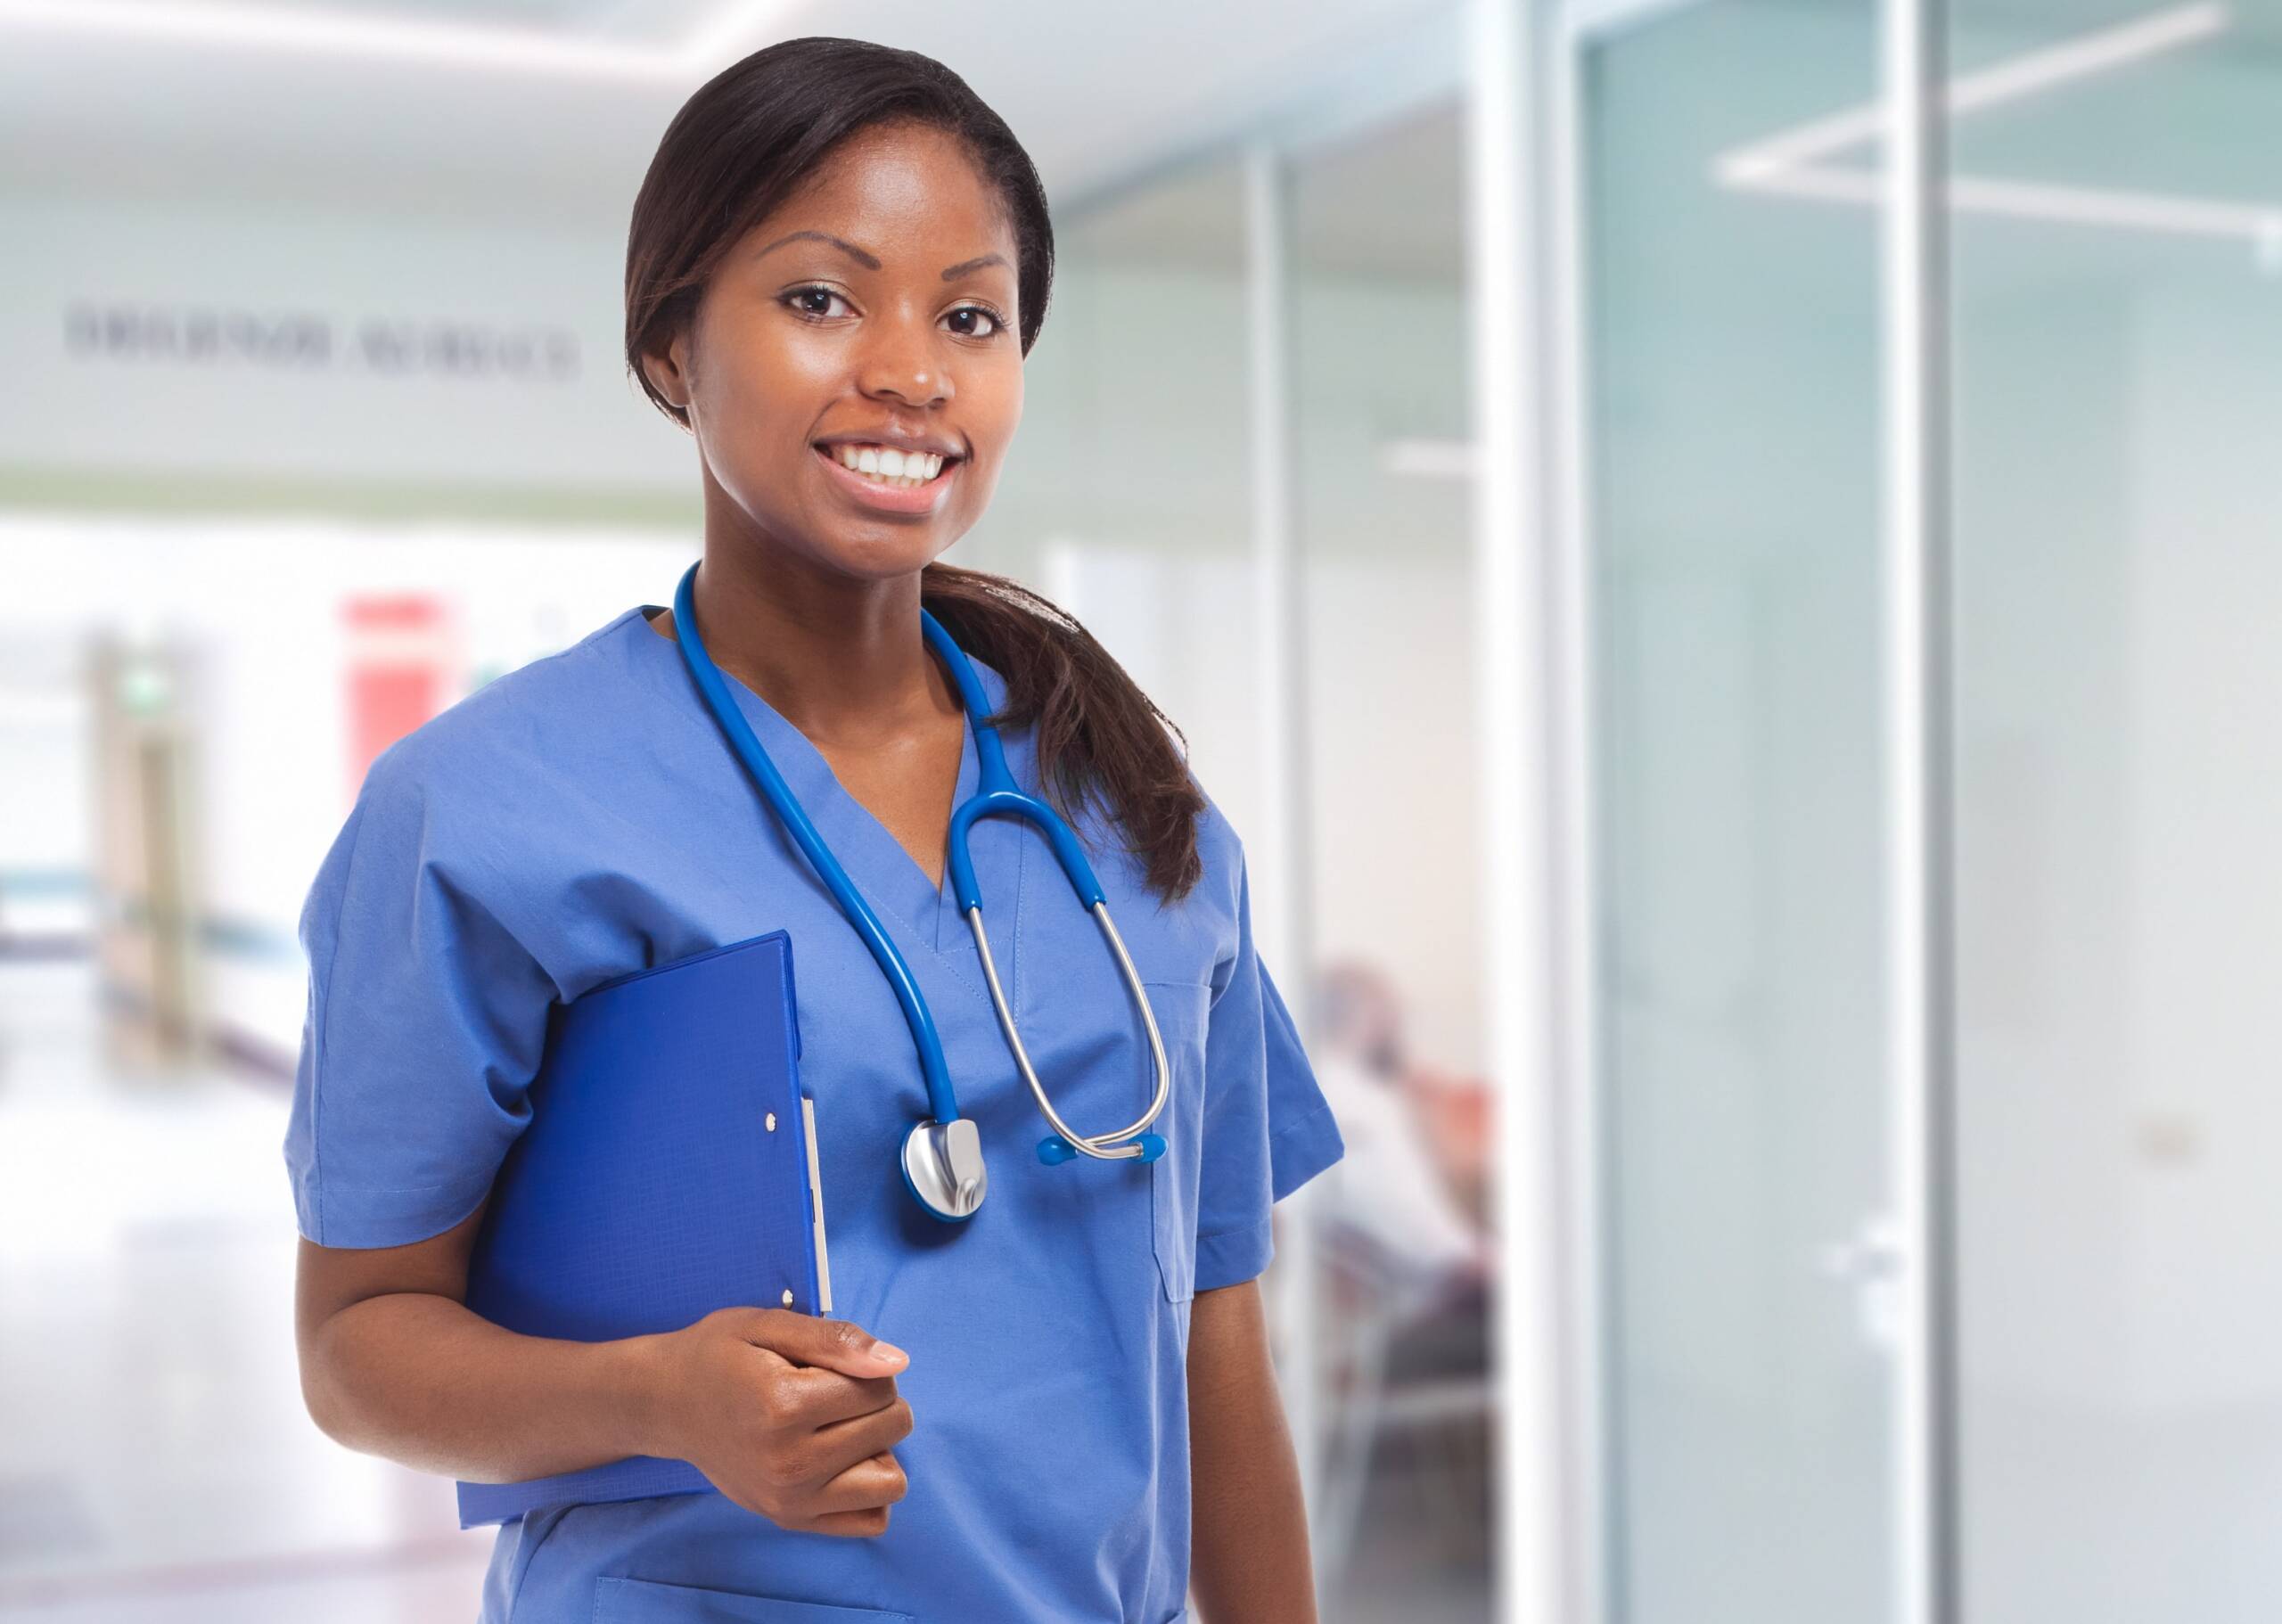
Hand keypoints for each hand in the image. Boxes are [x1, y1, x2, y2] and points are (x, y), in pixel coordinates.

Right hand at [647, 1306, 912, 1535]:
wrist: (667, 1404)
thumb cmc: (719, 1356)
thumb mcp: (768, 1325)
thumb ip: (835, 1339)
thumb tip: (896, 1362)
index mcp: (785, 1406)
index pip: (881, 1387)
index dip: (865, 1366)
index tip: (826, 1366)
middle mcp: (790, 1463)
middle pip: (892, 1427)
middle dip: (876, 1401)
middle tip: (831, 1392)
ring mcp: (790, 1500)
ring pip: (891, 1480)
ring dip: (878, 1448)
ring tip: (839, 1429)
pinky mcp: (789, 1520)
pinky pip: (870, 1519)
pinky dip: (867, 1489)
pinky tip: (839, 1462)